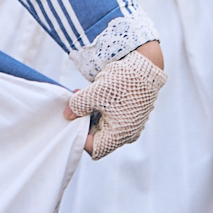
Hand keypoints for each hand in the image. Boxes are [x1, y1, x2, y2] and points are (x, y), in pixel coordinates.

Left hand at [64, 42, 166, 159]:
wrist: (145, 64)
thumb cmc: (122, 82)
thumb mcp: (94, 94)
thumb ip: (77, 106)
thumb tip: (67, 114)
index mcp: (120, 135)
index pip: (94, 148)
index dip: (80, 137)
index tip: (72, 121)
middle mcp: (127, 133)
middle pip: (98, 137)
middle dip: (83, 121)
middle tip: (74, 106)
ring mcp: (130, 123)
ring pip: (103, 125)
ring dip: (90, 113)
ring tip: (81, 96)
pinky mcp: (131, 112)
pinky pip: (111, 116)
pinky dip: (100, 107)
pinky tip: (93, 94)